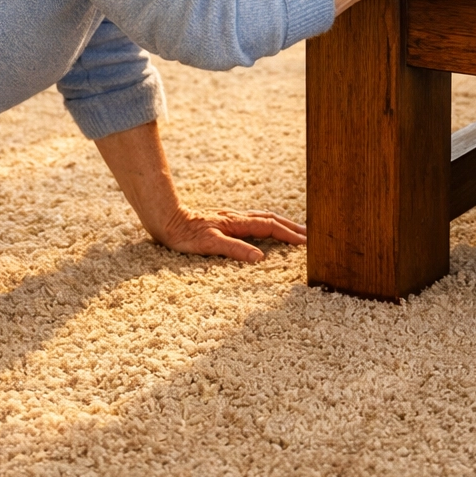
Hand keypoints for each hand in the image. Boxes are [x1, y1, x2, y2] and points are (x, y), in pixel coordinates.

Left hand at [153, 206, 306, 262]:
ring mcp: (231, 218)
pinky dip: (267, 224)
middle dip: (291, 226)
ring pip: (262, 218)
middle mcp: (236, 218)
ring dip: (281, 223)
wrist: (166, 220)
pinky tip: (265, 229)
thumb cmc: (185, 234)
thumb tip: (260, 258)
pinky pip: (253, 221)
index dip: (289, 234)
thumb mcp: (209, 244)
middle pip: (270, 219)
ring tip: (294, 230)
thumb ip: (235, 249)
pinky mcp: (224, 221)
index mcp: (236, 223)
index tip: (306, 242)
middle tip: (310, 234)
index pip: (269, 227)